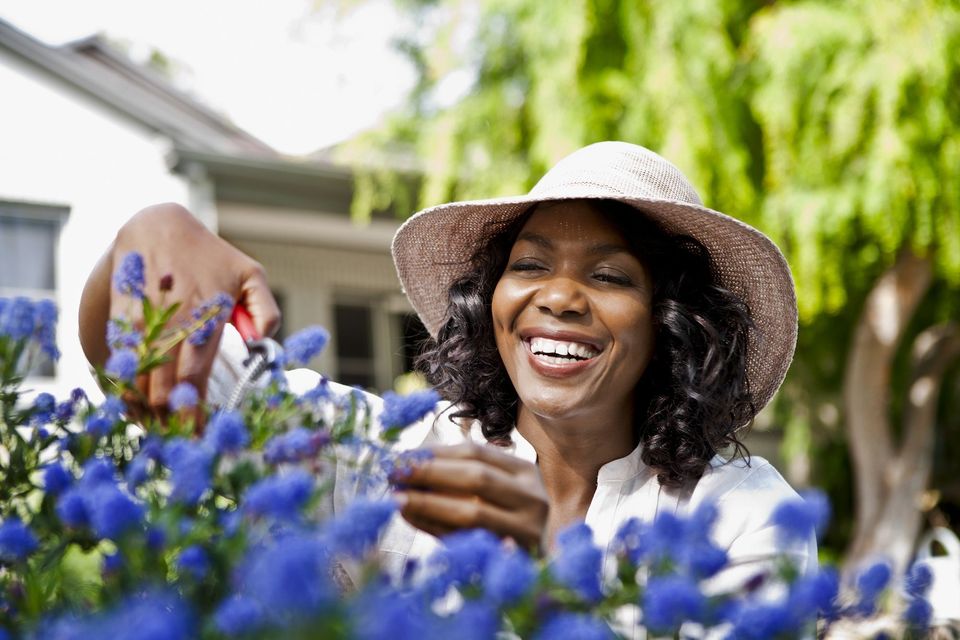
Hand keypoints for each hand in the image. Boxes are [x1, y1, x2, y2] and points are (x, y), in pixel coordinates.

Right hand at [79, 203, 279, 416]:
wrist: (158, 226)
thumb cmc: (212, 258)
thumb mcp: (251, 275)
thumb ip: (265, 310)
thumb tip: (261, 342)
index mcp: (207, 315)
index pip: (197, 376)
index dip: (196, 410)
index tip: (201, 437)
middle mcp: (173, 320)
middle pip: (165, 384)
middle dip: (170, 420)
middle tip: (178, 445)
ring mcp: (144, 319)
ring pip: (139, 376)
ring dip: (144, 409)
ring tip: (156, 434)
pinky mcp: (121, 317)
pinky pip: (118, 360)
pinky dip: (122, 387)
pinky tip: (130, 408)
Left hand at [393, 442, 549, 552]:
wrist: (537, 570)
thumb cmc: (508, 522)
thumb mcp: (495, 492)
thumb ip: (458, 478)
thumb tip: (408, 467)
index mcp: (525, 472)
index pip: (476, 452)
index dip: (437, 452)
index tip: (404, 455)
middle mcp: (531, 497)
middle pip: (476, 477)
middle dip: (430, 473)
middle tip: (395, 473)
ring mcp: (526, 529)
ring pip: (471, 511)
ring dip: (428, 503)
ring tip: (398, 498)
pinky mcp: (512, 558)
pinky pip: (467, 540)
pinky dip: (436, 528)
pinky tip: (413, 519)